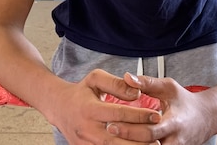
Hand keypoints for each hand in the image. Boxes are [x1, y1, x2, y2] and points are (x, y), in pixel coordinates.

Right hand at [46, 69, 162, 143]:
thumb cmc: (80, 92)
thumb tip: (137, 93)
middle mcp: (86, 128)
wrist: (58, 107)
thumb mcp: (95, 79)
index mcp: (89, 108)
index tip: (157, 115)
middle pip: (115, 139)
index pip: (118, 113)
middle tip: (158, 139)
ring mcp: (84, 142)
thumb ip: (116, 83)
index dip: (139, 115)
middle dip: (138, 140)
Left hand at [105, 73, 216, 144]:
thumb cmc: (185, 101)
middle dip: (126, 141)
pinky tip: (124, 142)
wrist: (206, 118)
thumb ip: (147, 83)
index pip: (150, 131)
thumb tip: (126, 77)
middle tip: (108, 132)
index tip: (112, 124)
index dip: (130, 129)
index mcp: (173, 123)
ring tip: (113, 140)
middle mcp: (174, 141)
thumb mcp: (168, 87)